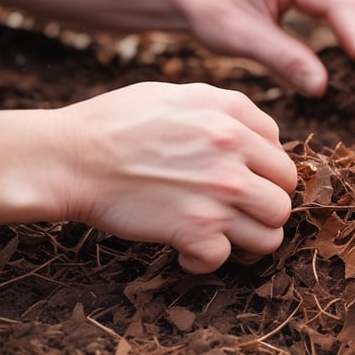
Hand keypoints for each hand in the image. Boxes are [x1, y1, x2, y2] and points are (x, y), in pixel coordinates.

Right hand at [58, 82, 297, 272]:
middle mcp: (233, 155)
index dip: (265, 175)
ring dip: (247, 240)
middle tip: (237, 212)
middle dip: (263, 208)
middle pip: (284, 199)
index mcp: (232, 117)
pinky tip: (186, 248)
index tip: (243, 183)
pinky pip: (224, 259)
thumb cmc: (116, 124)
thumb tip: (262, 136)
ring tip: (222, 234)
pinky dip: (204, 260)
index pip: (282, 157)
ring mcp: (218, 196)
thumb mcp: (178, 95)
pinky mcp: (195, 230)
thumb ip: (227, 110)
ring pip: (271, 235)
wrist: (70, 158)